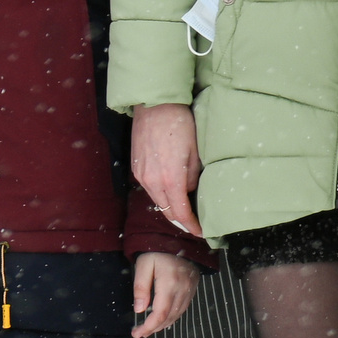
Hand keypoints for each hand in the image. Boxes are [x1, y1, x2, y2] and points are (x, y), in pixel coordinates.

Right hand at [130, 103, 202, 236]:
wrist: (155, 105)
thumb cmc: (180, 124)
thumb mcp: (195, 150)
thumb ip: (193, 176)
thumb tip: (190, 190)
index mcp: (171, 179)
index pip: (180, 212)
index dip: (191, 225)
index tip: (200, 231)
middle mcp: (153, 181)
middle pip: (167, 211)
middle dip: (181, 220)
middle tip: (195, 224)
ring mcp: (142, 175)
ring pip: (157, 201)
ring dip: (170, 208)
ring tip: (184, 211)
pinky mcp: (136, 168)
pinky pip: (150, 189)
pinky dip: (160, 195)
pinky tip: (170, 193)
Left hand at [130, 251, 198, 337]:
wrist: (178, 238)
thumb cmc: (157, 251)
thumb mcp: (143, 266)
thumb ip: (141, 288)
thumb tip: (140, 310)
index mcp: (169, 283)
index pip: (160, 313)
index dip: (148, 327)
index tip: (136, 333)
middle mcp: (183, 288)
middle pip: (169, 317)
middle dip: (153, 329)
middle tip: (140, 333)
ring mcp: (190, 288)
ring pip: (177, 314)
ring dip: (163, 325)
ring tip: (149, 328)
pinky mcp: (193, 287)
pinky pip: (183, 307)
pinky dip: (173, 317)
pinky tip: (163, 319)